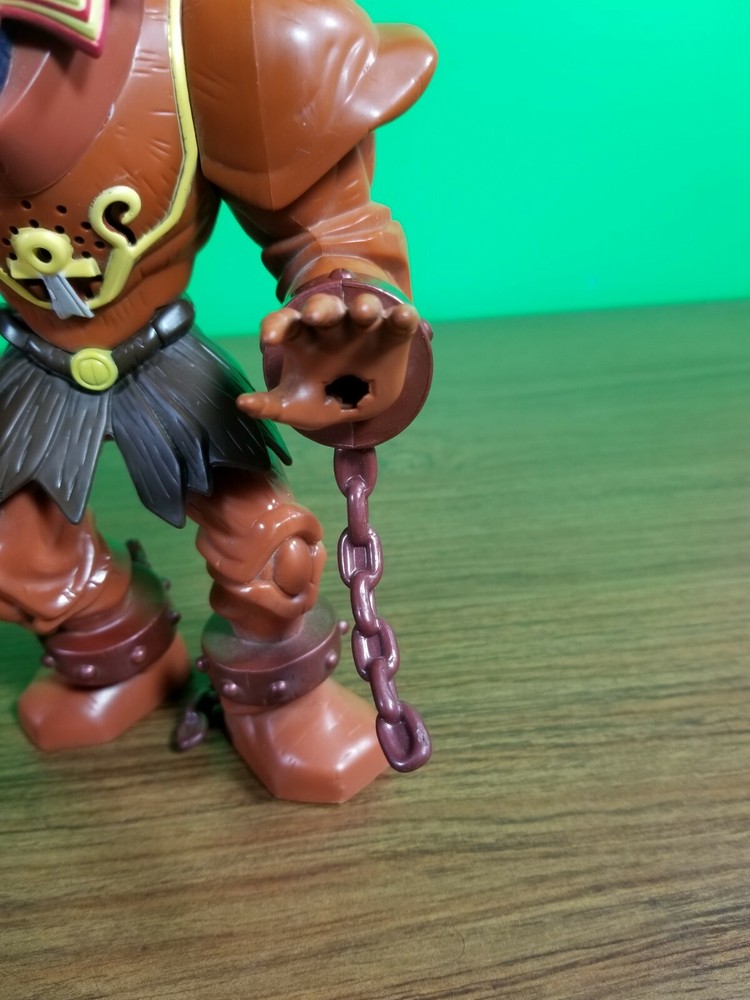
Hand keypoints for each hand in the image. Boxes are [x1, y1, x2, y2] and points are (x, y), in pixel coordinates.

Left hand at [237, 291, 420, 430]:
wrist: (362, 398)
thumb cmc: (325, 394)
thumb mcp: (298, 406)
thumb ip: (273, 407)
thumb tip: (242, 404)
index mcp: (306, 339)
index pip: (286, 325)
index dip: (276, 327)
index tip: (268, 339)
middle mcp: (334, 326)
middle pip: (324, 309)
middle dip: (320, 310)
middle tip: (316, 318)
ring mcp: (365, 325)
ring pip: (362, 307)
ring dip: (363, 307)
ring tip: (365, 314)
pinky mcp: (394, 331)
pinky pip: (400, 319)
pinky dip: (403, 316)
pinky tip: (404, 317)